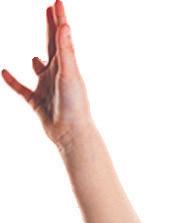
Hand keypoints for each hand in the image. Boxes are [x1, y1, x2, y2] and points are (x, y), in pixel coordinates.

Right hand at [2, 2, 91, 150]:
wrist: (71, 134)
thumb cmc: (74, 104)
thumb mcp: (69, 73)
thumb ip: (65, 50)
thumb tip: (64, 26)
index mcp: (66, 64)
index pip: (61, 36)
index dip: (58, 18)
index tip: (56, 2)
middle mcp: (57, 74)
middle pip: (51, 46)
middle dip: (50, 29)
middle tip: (48, 12)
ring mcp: (47, 88)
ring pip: (39, 71)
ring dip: (36, 64)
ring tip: (34, 58)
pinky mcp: (37, 102)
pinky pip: (22, 90)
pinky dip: (13, 82)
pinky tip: (4, 74)